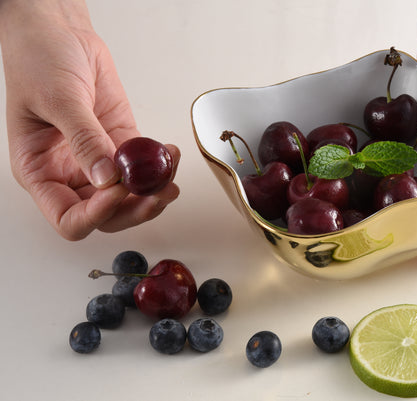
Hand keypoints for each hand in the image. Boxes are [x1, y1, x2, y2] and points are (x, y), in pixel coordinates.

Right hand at [0, 0, 179, 239]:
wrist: (59, 33)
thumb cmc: (38, 61)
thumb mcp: (58, 100)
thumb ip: (84, 140)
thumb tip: (106, 177)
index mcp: (41, 173)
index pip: (69, 218)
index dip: (96, 214)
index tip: (117, 190)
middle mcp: (70, 174)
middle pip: (107, 215)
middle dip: (134, 210)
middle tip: (158, 195)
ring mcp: (98, 161)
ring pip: (129, 196)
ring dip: (153, 192)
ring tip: (171, 174)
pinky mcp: (121, 144)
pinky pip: (143, 168)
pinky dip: (160, 167)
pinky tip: (170, 154)